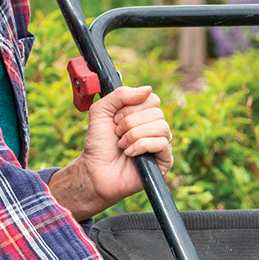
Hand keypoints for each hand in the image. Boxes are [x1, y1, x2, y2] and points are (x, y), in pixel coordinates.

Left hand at [48, 85, 172, 221]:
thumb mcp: (101, 111)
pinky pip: (162, 144)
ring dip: (135, 135)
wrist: (94, 170)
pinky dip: (141, 146)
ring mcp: (160, 144)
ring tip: (122, 145)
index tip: (116, 118)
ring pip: (161, 127)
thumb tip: (148, 89)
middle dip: (130, 122)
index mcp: (143, 115)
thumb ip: (120, 94)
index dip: (132, 107)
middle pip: (157, 112)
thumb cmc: (98, 144)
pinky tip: (129, 154)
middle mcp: (154, 128)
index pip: (152, 99)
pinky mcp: (164, 161)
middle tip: (117, 133)